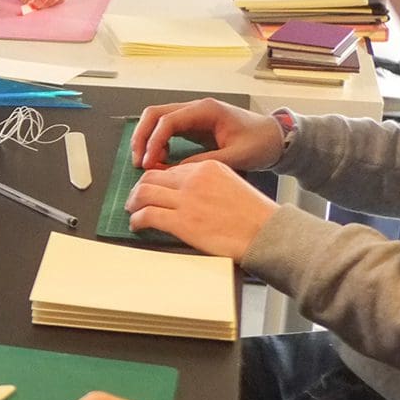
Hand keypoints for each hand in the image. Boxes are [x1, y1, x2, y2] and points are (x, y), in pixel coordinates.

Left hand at [125, 161, 276, 260]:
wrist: (266, 233)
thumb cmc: (256, 216)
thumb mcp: (231, 186)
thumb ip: (208, 185)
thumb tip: (188, 195)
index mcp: (207, 167)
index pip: (171, 169)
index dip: (157, 181)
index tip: (152, 190)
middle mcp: (194, 179)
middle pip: (151, 177)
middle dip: (138, 188)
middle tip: (135, 199)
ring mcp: (186, 200)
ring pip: (143, 193)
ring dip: (133, 203)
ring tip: (132, 211)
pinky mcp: (181, 222)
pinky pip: (147, 216)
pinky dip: (137, 220)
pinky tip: (137, 226)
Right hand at [130, 97, 282, 171]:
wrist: (275, 138)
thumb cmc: (260, 143)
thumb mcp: (236, 156)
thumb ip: (207, 162)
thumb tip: (177, 171)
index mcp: (206, 110)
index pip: (168, 120)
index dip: (153, 141)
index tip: (148, 163)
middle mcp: (196, 108)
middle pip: (155, 114)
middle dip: (141, 137)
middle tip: (138, 161)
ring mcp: (192, 116)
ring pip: (157, 120)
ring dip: (146, 139)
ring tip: (145, 163)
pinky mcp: (192, 125)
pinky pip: (165, 130)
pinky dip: (156, 143)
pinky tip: (159, 160)